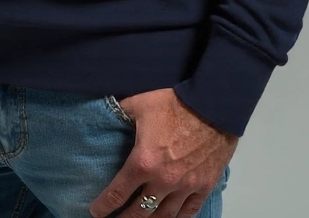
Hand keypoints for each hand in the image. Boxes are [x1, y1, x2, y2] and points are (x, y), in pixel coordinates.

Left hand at [88, 87, 237, 217]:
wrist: (212, 105)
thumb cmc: (174, 103)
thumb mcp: (140, 103)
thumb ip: (121, 112)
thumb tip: (108, 114)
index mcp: (143, 162)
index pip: (117, 193)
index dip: (103, 206)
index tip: (96, 211)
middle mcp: (162, 181)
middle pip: (138, 212)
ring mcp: (185, 187)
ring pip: (163, 217)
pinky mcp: (203, 186)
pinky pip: (189, 212)